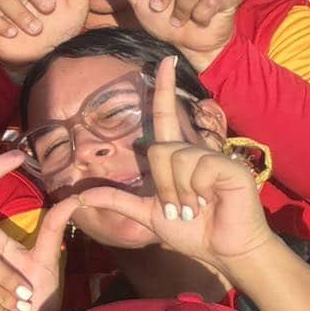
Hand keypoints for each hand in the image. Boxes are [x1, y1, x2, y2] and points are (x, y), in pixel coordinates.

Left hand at [71, 57, 280, 280]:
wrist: (224, 250)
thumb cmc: (192, 230)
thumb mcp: (148, 213)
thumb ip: (117, 200)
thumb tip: (80, 195)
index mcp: (177, 157)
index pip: (166, 115)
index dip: (164, 87)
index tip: (164, 60)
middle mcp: (195, 151)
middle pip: (159, 150)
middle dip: (165, 187)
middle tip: (182, 207)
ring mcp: (214, 157)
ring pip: (175, 159)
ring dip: (180, 192)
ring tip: (197, 206)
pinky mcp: (229, 166)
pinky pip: (196, 167)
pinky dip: (196, 190)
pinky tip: (211, 202)